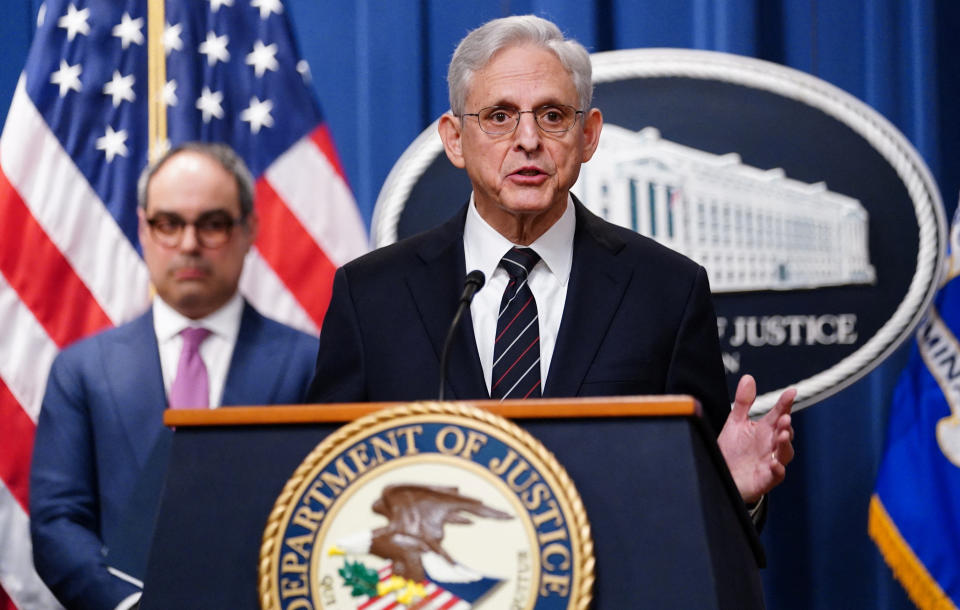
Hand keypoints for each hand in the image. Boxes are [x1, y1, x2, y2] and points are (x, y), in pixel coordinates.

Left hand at [717, 374, 795, 503]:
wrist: (724, 476)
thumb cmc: (733, 450)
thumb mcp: (736, 423)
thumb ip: (744, 402)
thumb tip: (749, 377)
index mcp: (766, 430)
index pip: (779, 413)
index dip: (786, 403)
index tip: (791, 392)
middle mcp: (772, 444)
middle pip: (785, 433)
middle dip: (786, 426)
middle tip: (784, 418)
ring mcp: (771, 461)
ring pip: (785, 453)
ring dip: (786, 445)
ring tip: (782, 435)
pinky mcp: (766, 478)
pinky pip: (777, 475)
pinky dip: (777, 469)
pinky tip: (774, 463)